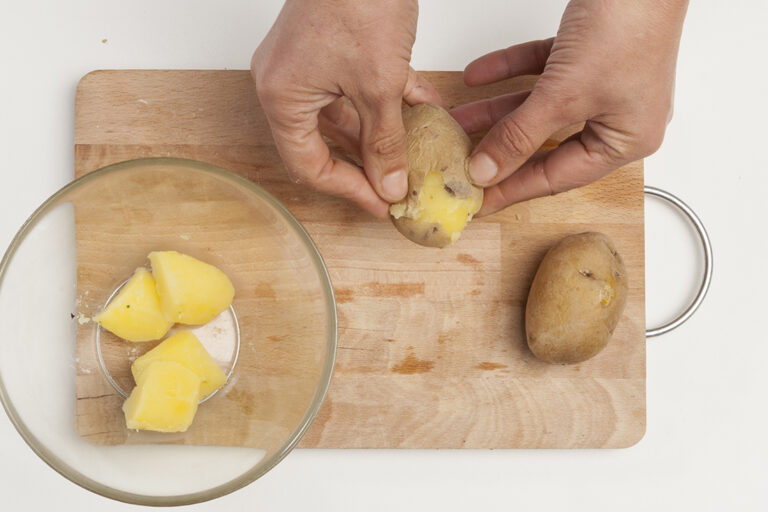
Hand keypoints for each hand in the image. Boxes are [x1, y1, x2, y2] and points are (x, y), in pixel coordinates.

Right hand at [251, 0, 440, 217]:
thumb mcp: (378, 85)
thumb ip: (384, 141)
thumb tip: (388, 183)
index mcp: (282, 96)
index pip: (308, 165)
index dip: (347, 189)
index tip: (380, 203)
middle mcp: (286, 83)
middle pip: (325, 143)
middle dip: (366, 164)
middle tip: (397, 184)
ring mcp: (308, 65)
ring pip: (344, 117)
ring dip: (380, 134)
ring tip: (415, 152)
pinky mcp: (331, 50)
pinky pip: (354, 89)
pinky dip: (385, 102)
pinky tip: (420, 110)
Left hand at [452, 0, 688, 215]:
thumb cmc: (628, 26)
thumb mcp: (564, 94)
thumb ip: (521, 134)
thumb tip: (487, 170)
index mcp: (627, 140)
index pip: (558, 177)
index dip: (513, 189)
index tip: (479, 202)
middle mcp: (618, 116)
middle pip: (546, 145)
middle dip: (500, 150)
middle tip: (463, 167)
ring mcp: (603, 84)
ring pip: (538, 109)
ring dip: (496, 112)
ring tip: (458, 121)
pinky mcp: (587, 54)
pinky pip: (541, 73)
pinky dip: (510, 74)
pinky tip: (477, 76)